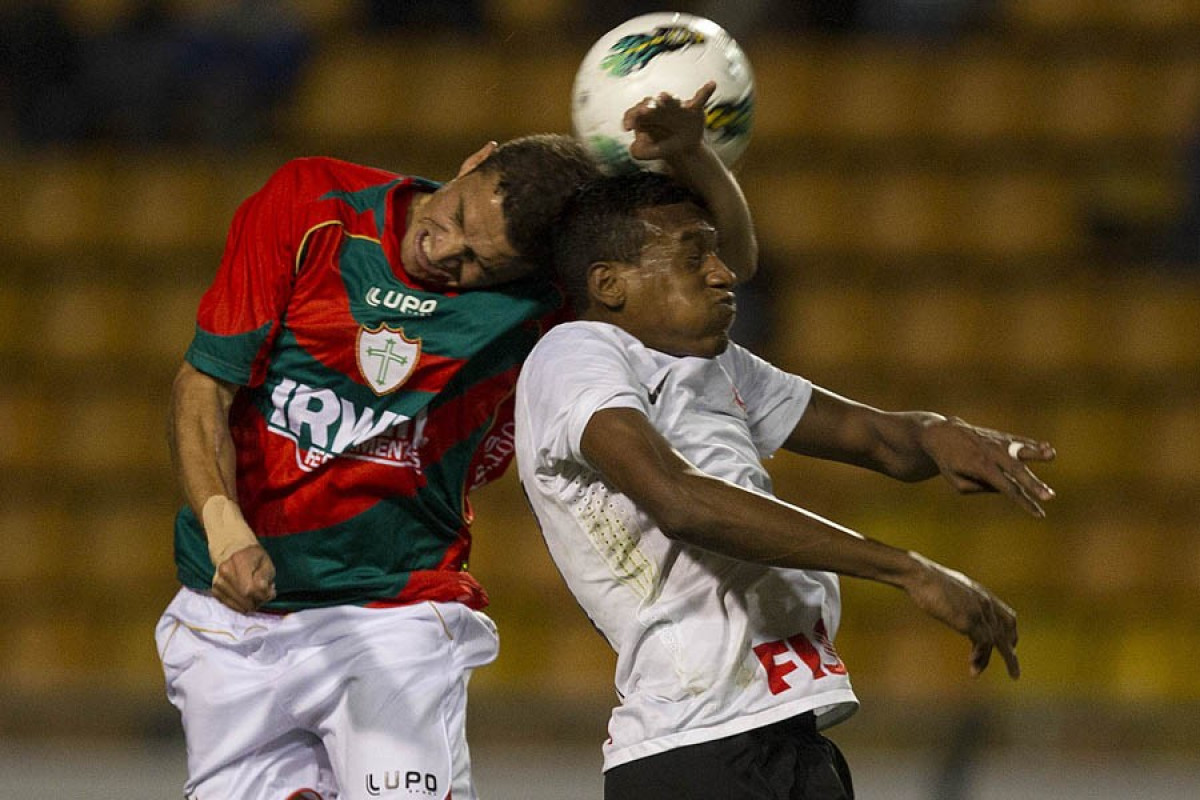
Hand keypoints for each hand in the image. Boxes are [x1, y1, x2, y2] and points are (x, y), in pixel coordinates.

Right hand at [211, 544, 275, 612]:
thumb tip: (266, 595)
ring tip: (256, 593)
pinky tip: (247, 596)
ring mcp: (218, 582)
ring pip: (239, 605)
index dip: (264, 595)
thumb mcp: (266, 562)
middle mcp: (225, 572)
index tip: (271, 591)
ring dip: (251, 604)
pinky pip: (232, 606)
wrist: (231, 550)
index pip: (251, 589)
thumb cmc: (253, 556)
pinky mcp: (215, 591)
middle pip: (245, 599)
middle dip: (259, 601)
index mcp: (239, 560)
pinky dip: (242, 604)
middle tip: (264, 594)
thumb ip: (267, 578)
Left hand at [624, 82, 714, 162]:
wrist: (683, 149)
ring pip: (671, 100)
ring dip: (667, 99)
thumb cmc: (662, 146)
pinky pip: (700, 99)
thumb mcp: (648, 152)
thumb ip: (638, 152)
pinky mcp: (692, 110)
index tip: (627, 128)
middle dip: (647, 106)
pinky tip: (712, 84)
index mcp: (645, 116)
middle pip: (651, 103)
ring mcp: (676, 107)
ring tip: (663, 97)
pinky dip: (706, 91)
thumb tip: (633, 149)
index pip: (634, 112)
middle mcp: (659, 108)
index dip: (630, 118)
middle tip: (644, 111)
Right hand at [904, 552, 1019, 678]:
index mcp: (982, 594)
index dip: (1011, 635)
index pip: (1008, 617)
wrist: (919, 575)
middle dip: (1011, 655)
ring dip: (987, 660)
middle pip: (1007, 632)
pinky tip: (972, 665)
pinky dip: (980, 657)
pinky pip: (984, 643)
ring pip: (996, 641)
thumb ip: (959, 598)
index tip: (1011, 648)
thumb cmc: (926, 579)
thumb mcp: (950, 588)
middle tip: (1014, 674)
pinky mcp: (968, 621)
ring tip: (977, 673)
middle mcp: (985, 603)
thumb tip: (953, 604)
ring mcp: (978, 612)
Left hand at [921, 417, 1055, 516]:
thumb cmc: (947, 462)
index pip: (1007, 489)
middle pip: (1016, 471)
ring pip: (1019, 449)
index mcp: (980, 468)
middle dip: (1034, 484)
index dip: (1024, 502)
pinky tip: (1046, 448)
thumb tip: (1003, 488)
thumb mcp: (957, 481)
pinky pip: (1018, 440)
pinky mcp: (1000, 435)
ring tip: (1051, 454)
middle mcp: (990, 454)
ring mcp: (996, 442)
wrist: (940, 434)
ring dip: (1036, 453)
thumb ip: (979, 487)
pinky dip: (1032, 444)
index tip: (1039, 514)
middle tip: (1049, 496)